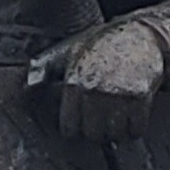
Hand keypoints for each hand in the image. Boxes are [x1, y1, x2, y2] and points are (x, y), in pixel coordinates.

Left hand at [57, 18, 164, 147]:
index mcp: (73, 84)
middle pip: (93, 135)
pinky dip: (136, 128)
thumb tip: (29, 84)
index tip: (83, 121)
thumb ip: (45, 67)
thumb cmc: (100, 44)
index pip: (69, 129)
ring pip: (115, 135)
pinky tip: (133, 115)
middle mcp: (93, 91)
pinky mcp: (140, 96)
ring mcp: (118, 94)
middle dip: (97, 131)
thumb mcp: (67, 50)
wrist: (140, 34)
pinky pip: (136, 130)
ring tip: (118, 117)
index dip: (76, 128)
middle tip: (103, 119)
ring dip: (117, 131)